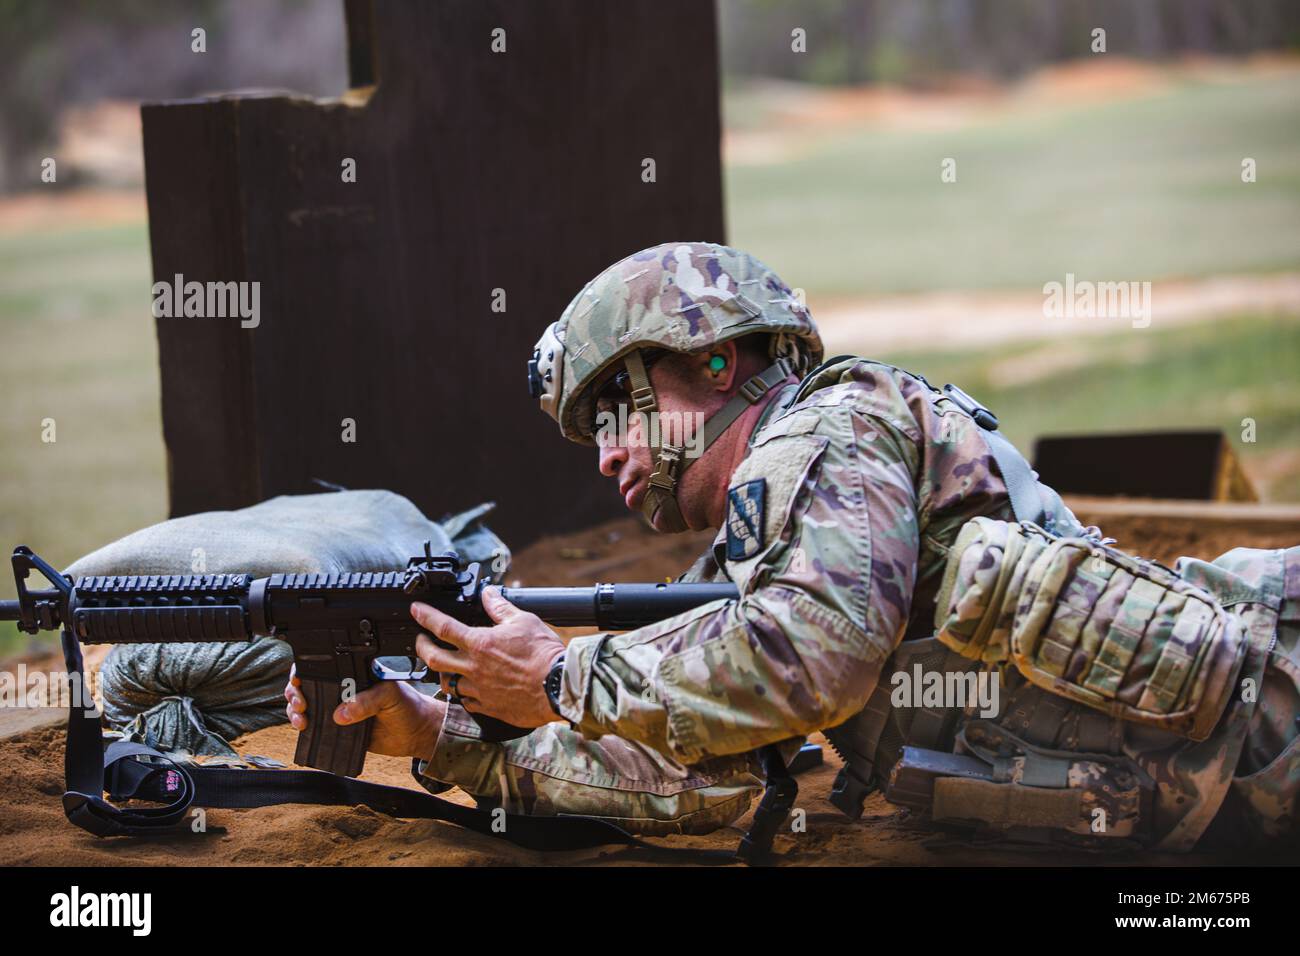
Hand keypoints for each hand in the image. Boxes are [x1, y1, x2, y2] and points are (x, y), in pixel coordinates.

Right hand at [284, 666, 444, 760]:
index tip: (299, 680)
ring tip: (302, 718)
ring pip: (307, 706)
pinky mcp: (339, 729)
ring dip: (295, 711)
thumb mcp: (389, 695)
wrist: (416, 733)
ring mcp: (338, 709)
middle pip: (307, 685)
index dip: (305, 670)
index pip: (323, 665)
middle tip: (301, 702)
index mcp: (353, 673)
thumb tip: (341, 713)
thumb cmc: (408, 706)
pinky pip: (315, 727)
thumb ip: (366, 701)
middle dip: (295, 692)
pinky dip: (305, 728)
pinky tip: (305, 728)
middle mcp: (342, 689)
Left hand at [411, 586, 565, 729]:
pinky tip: (467, 687)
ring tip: (443, 665)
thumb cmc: (544, 654)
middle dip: (421, 647)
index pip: (443, 626)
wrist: (559, 687)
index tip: (416, 611)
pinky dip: (462, 692)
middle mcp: (474, 668)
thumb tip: (488, 594)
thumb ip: (500, 608)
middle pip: (434, 658)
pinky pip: (466, 701)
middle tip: (420, 640)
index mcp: (480, 644)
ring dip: (441, 671)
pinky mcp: (488, 707)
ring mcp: (479, 690)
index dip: (425, 616)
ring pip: (447, 682)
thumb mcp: (524, 621)